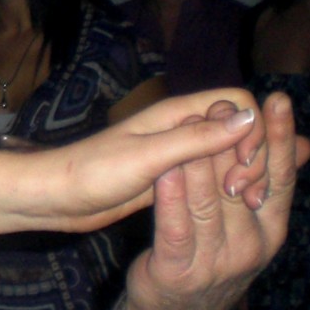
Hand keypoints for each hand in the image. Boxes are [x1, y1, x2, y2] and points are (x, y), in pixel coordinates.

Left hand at [32, 88, 272, 232]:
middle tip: (245, 194)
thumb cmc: (93, 172)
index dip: (253, 130)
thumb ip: (197, 138)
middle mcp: (180, 128)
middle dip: (254, 155)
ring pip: (228, 153)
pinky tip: (239, 206)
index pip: (238, 102)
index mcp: (175, 113)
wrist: (54, 197)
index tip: (243, 166)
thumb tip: (249, 118)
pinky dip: (229, 185)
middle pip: (240, 128)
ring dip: (246, 172)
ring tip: (247, 203)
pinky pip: (211, 174)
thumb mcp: (149, 156)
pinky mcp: (171, 177)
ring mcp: (176, 153)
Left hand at [119, 91, 307, 309]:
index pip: (280, 178)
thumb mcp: (237, 228)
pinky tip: (165, 173)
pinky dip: (171, 199)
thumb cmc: (200, 259)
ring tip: (196, 126)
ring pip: (209, 202)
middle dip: (234, 144)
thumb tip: (301, 144)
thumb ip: (260, 185)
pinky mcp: (176, 271)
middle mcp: (250, 246)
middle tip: (226, 108)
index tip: (278, 101)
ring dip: (201, 164)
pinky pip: (175, 227)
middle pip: (244, 184)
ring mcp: (215, 262)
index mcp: (268, 230)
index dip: (279, 139)